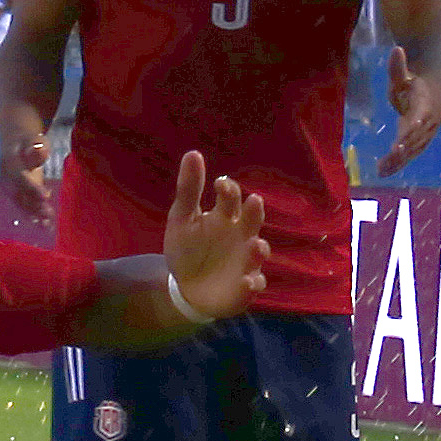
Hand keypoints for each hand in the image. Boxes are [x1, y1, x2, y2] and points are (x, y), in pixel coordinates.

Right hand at [4, 135, 51, 221]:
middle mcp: (7, 178)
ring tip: (47, 224)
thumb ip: (36, 145)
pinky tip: (44, 225)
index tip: (46, 195)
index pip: (20, 177)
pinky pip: (24, 206)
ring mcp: (11, 188)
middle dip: (33, 205)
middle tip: (48, 214)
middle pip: (19, 193)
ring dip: (34, 213)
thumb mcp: (33, 139)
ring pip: (21, 202)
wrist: (15, 142)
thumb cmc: (28, 141)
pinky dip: (33, 216)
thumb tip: (40, 151)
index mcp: (9, 164)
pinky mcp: (18, 194)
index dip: (32, 187)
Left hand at [156, 151, 267, 321]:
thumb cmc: (188, 248)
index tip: (218, 184)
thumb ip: (189, 189)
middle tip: (254, 201)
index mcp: (226, 216)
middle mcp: (241, 235)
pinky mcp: (245, 287)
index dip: (227, 190)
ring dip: (258, 250)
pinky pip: (253, 285)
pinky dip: (251, 284)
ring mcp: (246, 261)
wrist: (187, 287)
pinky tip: (245, 283)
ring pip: (258, 253)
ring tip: (255, 246)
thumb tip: (193, 152)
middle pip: (253, 221)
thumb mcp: (182, 219)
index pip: (231, 198)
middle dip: (255, 212)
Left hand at [371, 41, 440, 173]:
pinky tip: (384, 172)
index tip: (399, 143)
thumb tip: (397, 49)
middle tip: (388, 159)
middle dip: (403, 151)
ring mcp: (427, 133)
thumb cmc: (414, 81)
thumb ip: (398, 65)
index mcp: (426, 105)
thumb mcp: (404, 73)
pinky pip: (411, 154)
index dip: (409, 133)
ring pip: (414, 149)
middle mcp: (429, 122)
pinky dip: (399, 163)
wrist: (437, 87)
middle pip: (416, 139)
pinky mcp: (422, 140)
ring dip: (399, 161)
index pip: (418, 121)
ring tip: (382, 170)